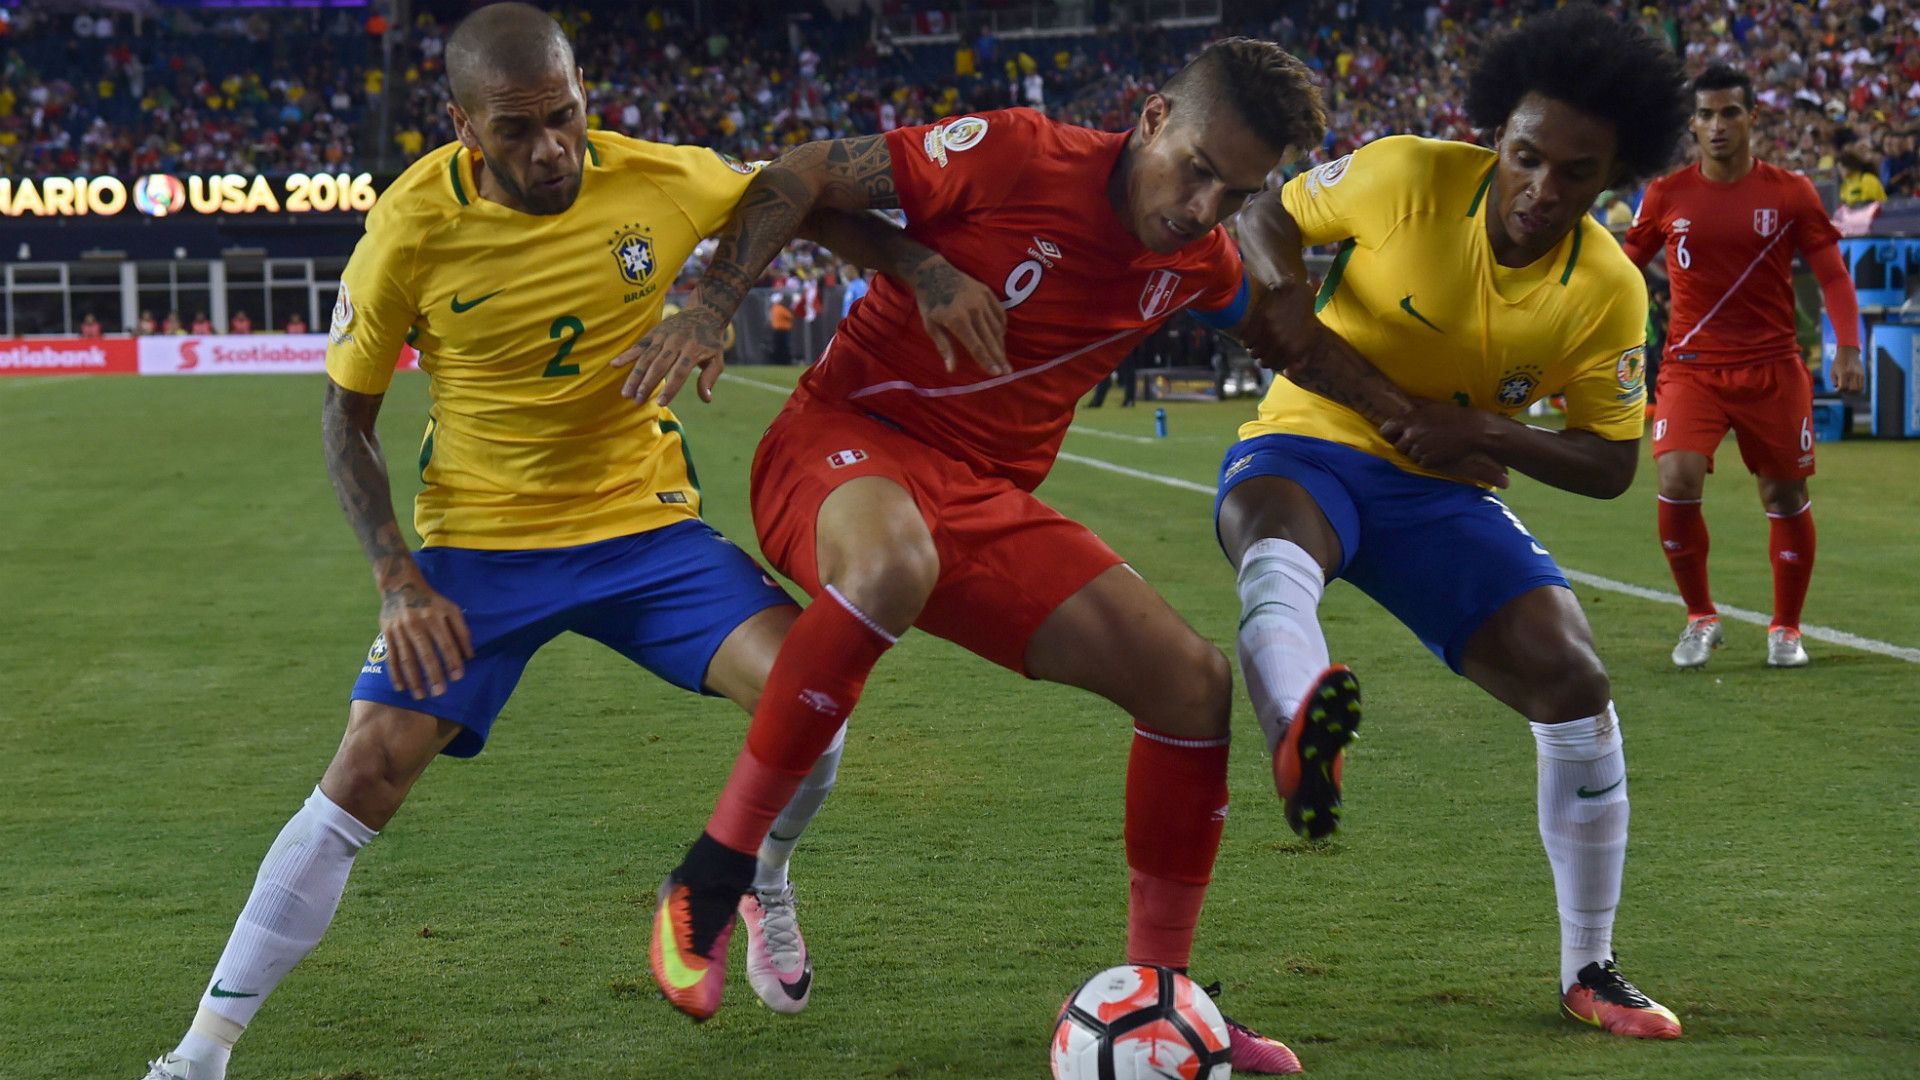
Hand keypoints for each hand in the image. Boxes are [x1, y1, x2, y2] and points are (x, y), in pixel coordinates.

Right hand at [376, 574, 472, 700]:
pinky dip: (395, 673)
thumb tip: (470, 656)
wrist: (401, 586)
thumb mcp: (451, 609)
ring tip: (421, 696)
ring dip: (413, 679)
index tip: (458, 678)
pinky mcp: (387, 633)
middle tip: (440, 693)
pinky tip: (401, 688)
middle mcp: (416, 624)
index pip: (445, 643)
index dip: (452, 661)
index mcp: (434, 617)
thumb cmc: (432, 601)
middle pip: (425, 653)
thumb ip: (462, 631)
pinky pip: (391, 657)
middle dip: (433, 675)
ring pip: (407, 658)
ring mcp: (399, 629)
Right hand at [612, 308, 728, 405]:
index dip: (670, 388)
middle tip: (637, 401)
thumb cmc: (710, 342)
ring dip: (634, 376)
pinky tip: (614, 364)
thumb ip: (709, 379)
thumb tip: (706, 399)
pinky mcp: (654, 333)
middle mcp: (676, 343)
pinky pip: (639, 345)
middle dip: (647, 385)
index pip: (680, 372)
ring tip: (626, 393)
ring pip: (646, 358)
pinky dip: (626, 354)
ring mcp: (663, 337)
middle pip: (659, 366)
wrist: (703, 313)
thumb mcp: (717, 359)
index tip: (660, 403)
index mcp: (693, 350)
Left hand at [910, 254, 1007, 375]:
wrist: (932, 272)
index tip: (996, 374)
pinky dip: (1001, 327)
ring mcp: (982, 299)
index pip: (976, 345)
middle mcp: (973, 309)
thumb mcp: (930, 326)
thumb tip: (951, 369)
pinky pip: (999, 313)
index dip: (986, 361)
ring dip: (1001, 344)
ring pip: (996, 327)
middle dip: (999, 358)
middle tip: (1008, 372)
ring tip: (1004, 359)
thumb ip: (943, 346)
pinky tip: (1001, 337)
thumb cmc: (929, 302)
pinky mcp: (987, 292)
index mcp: (957, 320)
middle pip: (990, 339)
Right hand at [1238, 282, 1318, 370]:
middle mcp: (1282, 343)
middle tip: (1263, 352)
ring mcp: (1270, 332)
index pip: (1276, 366)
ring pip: (1253, 353)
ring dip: (1254, 350)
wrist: (1297, 293)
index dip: (1273, 364)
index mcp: (1294, 349)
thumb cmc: (1304, 318)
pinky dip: (1247, 341)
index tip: (1271, 358)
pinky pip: (1247, 340)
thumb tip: (1286, 373)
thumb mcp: (1308, 340)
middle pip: (1263, 362)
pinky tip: (1250, 337)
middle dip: (1263, 358)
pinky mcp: (1260, 321)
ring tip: (1256, 345)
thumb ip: (1300, 360)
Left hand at [1380, 401, 1510, 487]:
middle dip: (1405, 444)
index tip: (1395, 434)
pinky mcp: (1428, 462)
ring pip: (1409, 455)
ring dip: (1416, 452)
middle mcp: (1411, 436)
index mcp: (1409, 420)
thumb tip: (1405, 403)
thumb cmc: (1454, 415)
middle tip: (1418, 440)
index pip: (1386, 430)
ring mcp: (1419, 450)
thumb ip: (1415, 406)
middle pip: (1398, 446)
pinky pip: (1420, 462)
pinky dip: (1426, 459)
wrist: (1473, 431)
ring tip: (1430, 445)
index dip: (1390, 433)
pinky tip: (1437, 452)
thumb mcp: (1432, 406)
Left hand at [1832, 344, 1864, 392]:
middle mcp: (1852, 374)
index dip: (1839, 390)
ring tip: (1848, 389)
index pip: (1843, 387)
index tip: (1837, 388)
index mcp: (1844, 373)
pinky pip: (1862, 386)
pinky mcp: (1862, 375)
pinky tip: (1853, 387)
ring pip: (1858, 389)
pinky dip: (1858, 389)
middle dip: (1846, 392)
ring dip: (1852, 392)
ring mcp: (1859, 374)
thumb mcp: (1833, 372)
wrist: (1848, 353)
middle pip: (1852, 390)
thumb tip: (1839, 390)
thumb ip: (1834, 382)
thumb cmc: (1838, 363)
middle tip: (1843, 388)